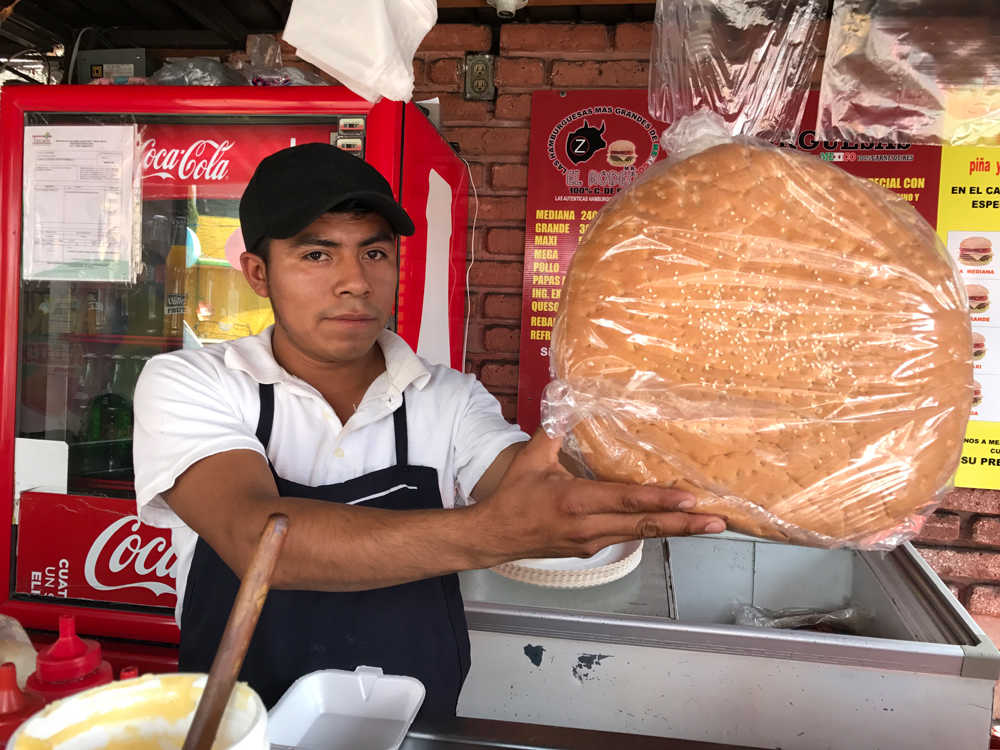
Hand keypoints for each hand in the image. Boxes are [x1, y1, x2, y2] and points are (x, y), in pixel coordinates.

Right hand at [472, 430, 726, 564]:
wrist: (493, 537)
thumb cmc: (512, 497)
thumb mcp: (532, 457)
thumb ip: (554, 428)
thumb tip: (567, 395)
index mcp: (575, 501)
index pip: (626, 501)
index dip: (660, 500)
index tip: (689, 498)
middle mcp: (589, 526)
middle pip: (645, 526)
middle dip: (683, 524)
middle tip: (717, 521)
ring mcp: (592, 541)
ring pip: (641, 535)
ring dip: (675, 530)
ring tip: (706, 524)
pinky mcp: (591, 549)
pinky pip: (628, 537)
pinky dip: (652, 531)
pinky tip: (672, 524)